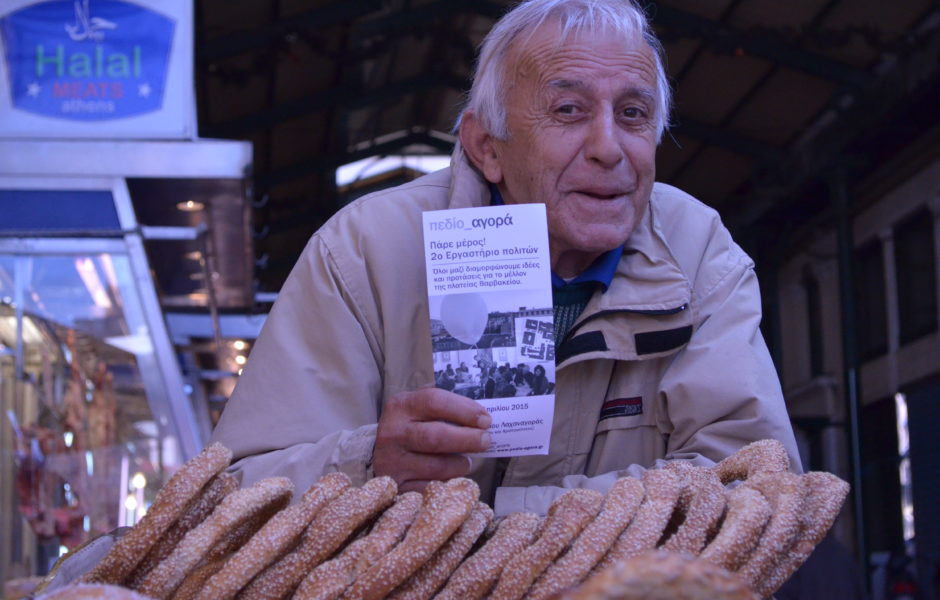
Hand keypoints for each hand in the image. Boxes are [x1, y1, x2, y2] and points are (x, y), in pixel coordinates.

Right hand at [373, 387, 491, 491]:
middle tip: (486, 441)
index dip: (465, 410)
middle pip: (437, 436)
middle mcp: (393, 433)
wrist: (383, 456)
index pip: (435, 402)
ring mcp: (392, 462)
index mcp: (400, 406)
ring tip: (465, 461)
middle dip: (468, 439)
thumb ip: (446, 408)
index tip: (485, 420)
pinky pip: (432, 488)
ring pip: (438, 466)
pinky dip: (448, 482)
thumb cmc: (412, 428)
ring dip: (460, 464)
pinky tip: (450, 476)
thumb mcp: (420, 410)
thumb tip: (482, 417)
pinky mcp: (397, 487)